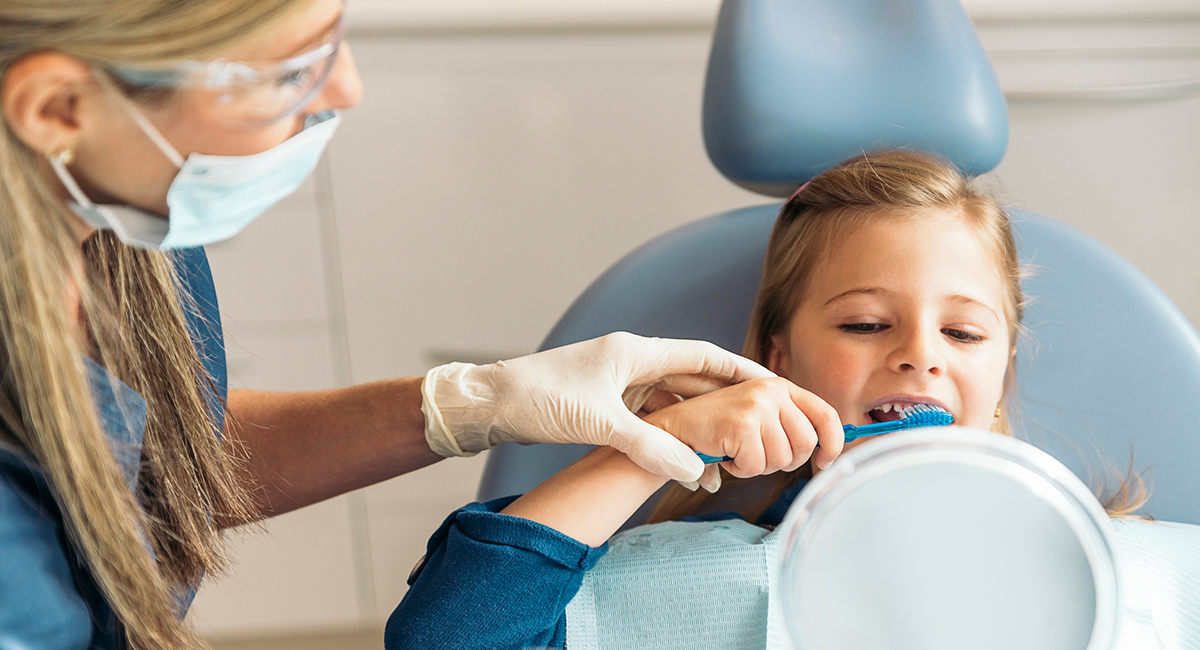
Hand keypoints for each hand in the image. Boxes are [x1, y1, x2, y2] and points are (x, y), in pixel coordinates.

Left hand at [420, 332, 774, 481]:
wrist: (489, 404)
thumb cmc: (536, 399)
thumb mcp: (598, 423)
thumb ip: (649, 445)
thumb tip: (695, 469)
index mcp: (634, 353)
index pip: (703, 357)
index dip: (741, 372)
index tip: (775, 385)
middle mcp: (631, 363)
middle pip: (693, 382)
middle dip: (728, 406)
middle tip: (764, 426)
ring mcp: (619, 384)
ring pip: (673, 405)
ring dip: (699, 429)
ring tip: (728, 460)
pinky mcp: (606, 405)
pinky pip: (651, 420)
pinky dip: (670, 440)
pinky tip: (684, 463)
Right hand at [643, 377, 843, 491]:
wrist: (675, 428)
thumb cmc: (719, 429)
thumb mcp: (761, 417)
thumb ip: (791, 424)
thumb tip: (828, 449)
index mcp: (780, 386)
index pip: (826, 414)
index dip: (833, 443)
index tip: (825, 461)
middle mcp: (771, 390)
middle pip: (807, 443)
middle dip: (785, 461)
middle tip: (759, 456)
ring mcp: (756, 406)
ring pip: (783, 458)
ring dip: (759, 466)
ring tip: (739, 452)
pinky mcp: (741, 424)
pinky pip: (757, 466)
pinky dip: (741, 470)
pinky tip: (726, 454)